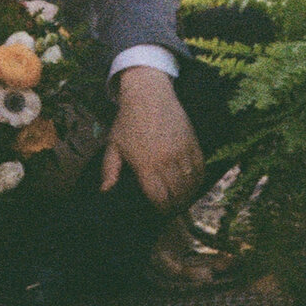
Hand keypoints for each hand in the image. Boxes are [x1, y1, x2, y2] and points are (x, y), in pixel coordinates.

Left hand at [100, 66, 202, 211]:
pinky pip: (200, 166)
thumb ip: (109, 170)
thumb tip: (105, 192)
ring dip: (189, 194)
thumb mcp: (113, 145)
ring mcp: (181, 151)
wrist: (148, 94)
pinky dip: (199, 178)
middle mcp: (166, 161)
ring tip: (184, 199)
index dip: (162, 209)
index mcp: (146, 165)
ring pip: (191, 182)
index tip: (161, 211)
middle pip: (178, 193)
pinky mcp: (193, 141)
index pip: (160, 198)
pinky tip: (194, 183)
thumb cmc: (128, 121)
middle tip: (174, 208)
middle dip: (176, 205)